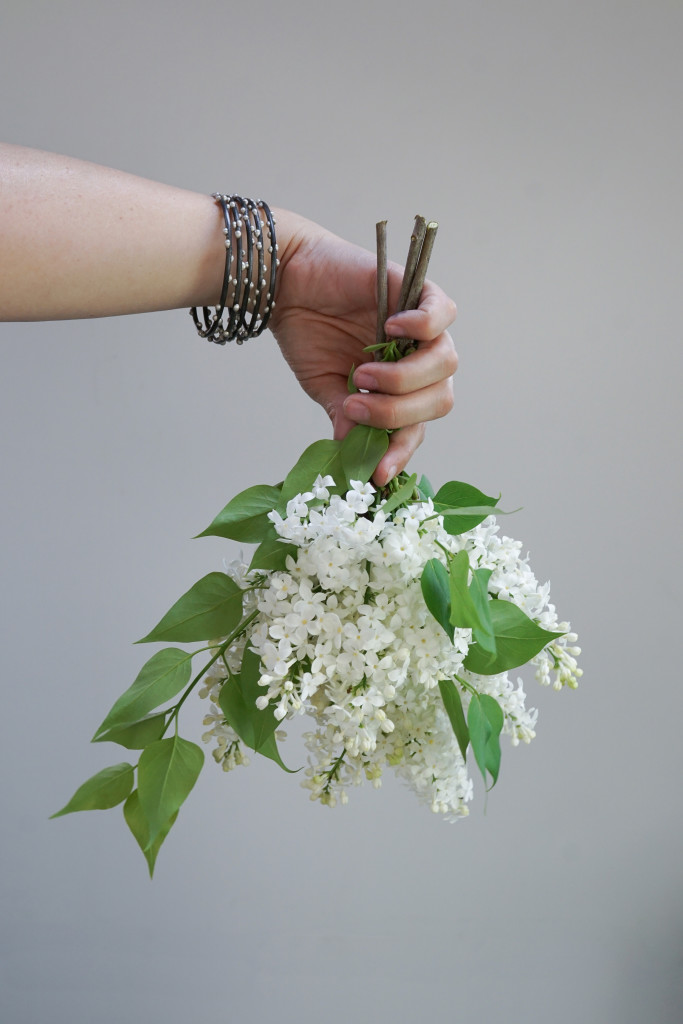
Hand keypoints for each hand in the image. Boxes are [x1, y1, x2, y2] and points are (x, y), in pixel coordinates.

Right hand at [270, 214, 457, 485]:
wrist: (286, 282)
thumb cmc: (306, 332)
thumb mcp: (323, 387)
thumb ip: (345, 416)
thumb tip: (357, 456)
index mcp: (399, 389)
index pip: (417, 426)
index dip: (402, 451)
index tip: (377, 473)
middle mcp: (417, 360)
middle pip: (440, 399)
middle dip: (400, 413)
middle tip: (357, 406)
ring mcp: (420, 327)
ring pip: (446, 362)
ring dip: (405, 379)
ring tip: (364, 373)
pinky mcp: (416, 290)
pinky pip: (442, 313)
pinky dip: (422, 326)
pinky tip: (390, 330)